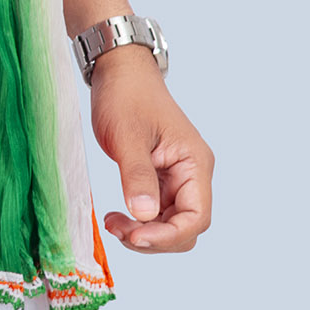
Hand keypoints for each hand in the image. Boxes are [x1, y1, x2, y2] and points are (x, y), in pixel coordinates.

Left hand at [90, 45, 213, 253]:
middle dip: (155, 237)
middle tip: (118, 229)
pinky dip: (139, 220)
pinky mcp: (160, 178)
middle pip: (185, 227)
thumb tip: (144, 216)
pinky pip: (157, 212)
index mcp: (194, 163)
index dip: (168, 235)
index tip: (135, 236)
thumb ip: (137, 176)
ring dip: (145, 232)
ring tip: (113, 223)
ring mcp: (176, 178)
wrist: (118, 71)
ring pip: (170, 223)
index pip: (196, 217)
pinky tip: (118, 217)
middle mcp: (191, 174)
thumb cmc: (125, 95)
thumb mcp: (127, 135)